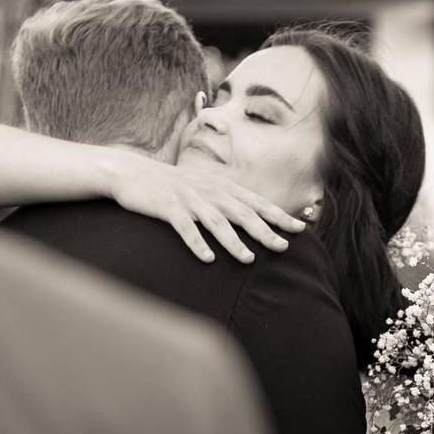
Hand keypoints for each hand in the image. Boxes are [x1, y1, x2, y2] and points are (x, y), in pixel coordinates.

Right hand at [107, 152, 305, 262]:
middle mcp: (209, 191)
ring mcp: (189, 199)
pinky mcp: (168, 208)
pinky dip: (197, 243)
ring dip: (234, 241)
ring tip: (249, 259)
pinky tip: (208, 259)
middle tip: (284, 247)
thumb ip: (225, 200)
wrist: (133, 173)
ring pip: (216, 222)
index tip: (301, 228)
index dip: (279, 215)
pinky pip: (184, 228)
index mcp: (220, 187)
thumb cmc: (172, 185)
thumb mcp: (203, 188)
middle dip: (265, 230)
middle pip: (242, 213)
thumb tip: (252, 216)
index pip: (256, 202)